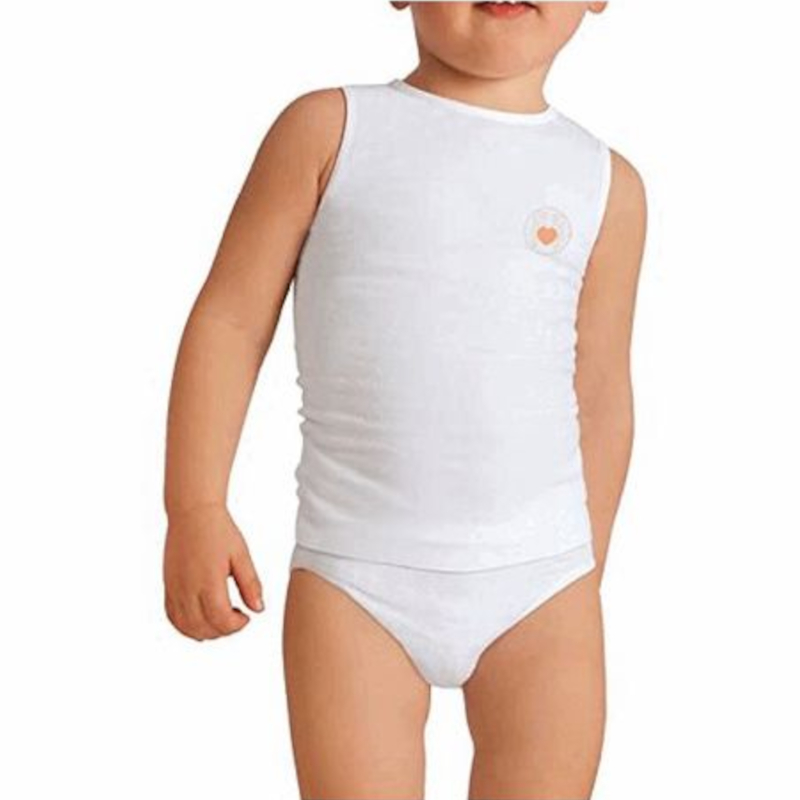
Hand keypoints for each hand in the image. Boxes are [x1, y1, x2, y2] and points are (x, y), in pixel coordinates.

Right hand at [163, 502, 263, 640]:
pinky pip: (172, 616)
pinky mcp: (168, 585)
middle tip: (235, 619)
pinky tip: (201, 621)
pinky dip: (186, 626)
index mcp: (209, 580)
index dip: (235, 626)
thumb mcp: (242, 555)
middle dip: (223, 631)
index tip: (245, 617)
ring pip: (185, 626)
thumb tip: (258, 609)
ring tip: (220, 620)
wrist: (193, 512)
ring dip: (204, 632)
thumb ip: (251, 584)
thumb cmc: (219, 530)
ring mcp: (175, 588)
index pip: (220, 619)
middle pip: (202, 627)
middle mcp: (188, 588)